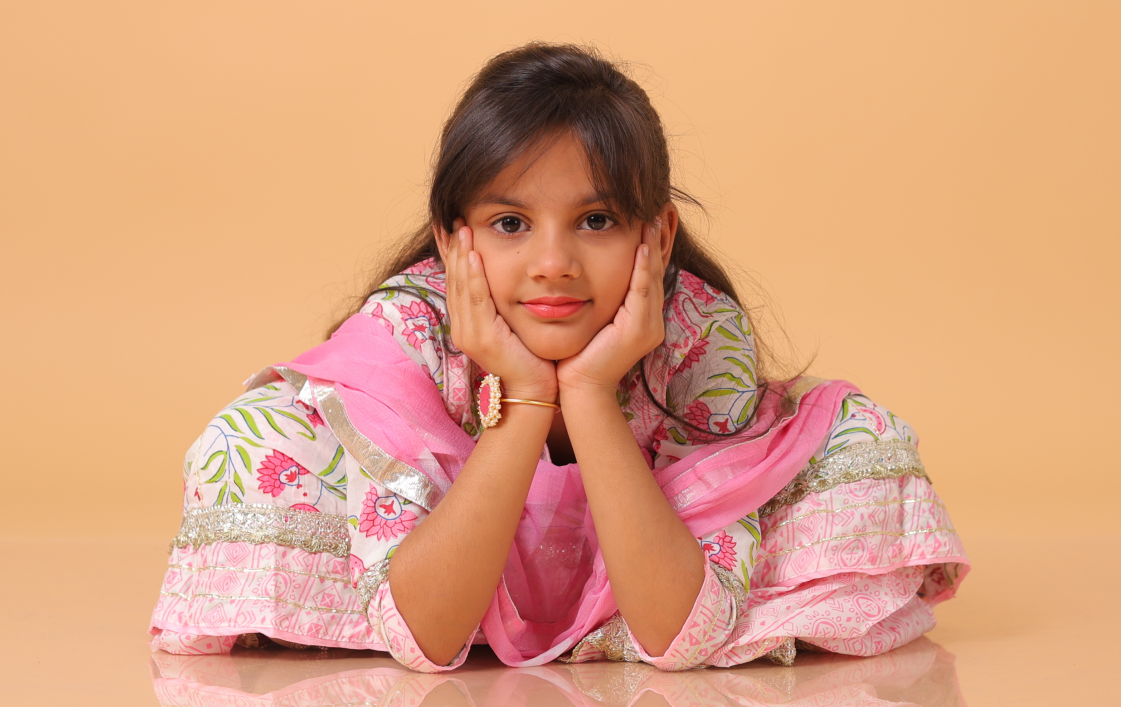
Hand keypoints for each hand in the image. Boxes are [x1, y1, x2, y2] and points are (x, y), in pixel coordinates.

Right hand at [442, 224, 557, 401]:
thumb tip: (510, 276)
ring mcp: (470, 334)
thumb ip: (505, 303)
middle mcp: (463, 327)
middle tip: (455, 219)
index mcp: (468, 323)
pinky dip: (473, 277)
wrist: (535, 390)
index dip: (453, 254)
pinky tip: (472, 256)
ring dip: (460, 256)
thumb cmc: (531, 357)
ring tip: (462, 229)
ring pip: (461, 286)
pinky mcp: (483, 339)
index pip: (457, 281)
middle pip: (454, 280)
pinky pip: (476, 301)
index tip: (453, 227)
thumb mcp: (513, 324)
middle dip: (453, 248)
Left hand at [556, 221, 665, 397]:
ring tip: (656, 217)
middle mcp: (652, 319)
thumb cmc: (580, 354)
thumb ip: (600, 297)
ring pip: (654, 275)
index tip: (653, 214)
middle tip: (662, 206)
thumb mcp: (594, 318)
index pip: (651, 271)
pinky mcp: (638, 330)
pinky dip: (643, 267)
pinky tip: (642, 246)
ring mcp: (649, 325)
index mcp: (642, 316)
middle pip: (659, 268)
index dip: (654, 243)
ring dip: (654, 245)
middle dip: (661, 237)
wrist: (580, 387)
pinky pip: (642, 291)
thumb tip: (588, 271)